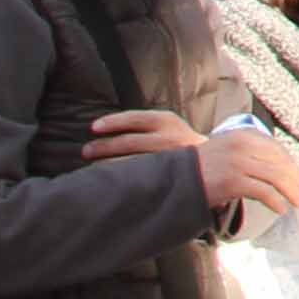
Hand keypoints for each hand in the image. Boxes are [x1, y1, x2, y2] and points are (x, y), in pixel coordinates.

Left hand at [84, 108, 207, 166]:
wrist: (212, 162)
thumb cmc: (179, 143)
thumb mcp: (169, 125)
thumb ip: (145, 125)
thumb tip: (106, 128)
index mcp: (166, 121)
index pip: (134, 118)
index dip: (112, 122)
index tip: (94, 128)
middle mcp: (167, 138)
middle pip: (128, 141)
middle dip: (103, 147)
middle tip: (86, 151)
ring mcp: (167, 158)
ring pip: (130, 161)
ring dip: (108, 164)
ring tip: (92, 168)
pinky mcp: (167, 174)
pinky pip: (139, 176)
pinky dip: (122, 176)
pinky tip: (110, 179)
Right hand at [196, 124, 298, 216]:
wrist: (175, 179)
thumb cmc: (203, 169)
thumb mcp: (227, 150)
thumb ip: (250, 153)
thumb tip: (280, 169)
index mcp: (243, 134)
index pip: (276, 148)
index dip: (292, 164)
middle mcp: (242, 144)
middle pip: (280, 161)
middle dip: (295, 179)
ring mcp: (238, 162)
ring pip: (276, 176)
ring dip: (291, 191)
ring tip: (297, 202)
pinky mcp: (233, 180)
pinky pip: (263, 191)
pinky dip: (275, 201)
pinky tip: (280, 208)